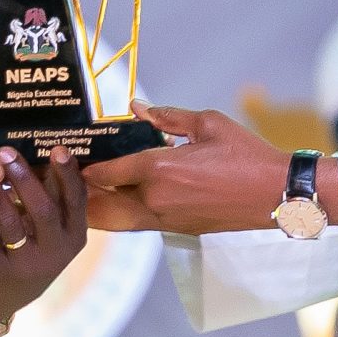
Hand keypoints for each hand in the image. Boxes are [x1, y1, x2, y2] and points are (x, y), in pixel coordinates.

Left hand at [0, 146, 91, 326]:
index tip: (57, 147)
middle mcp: (56, 252)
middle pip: (43, 210)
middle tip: (5, 150)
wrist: (2, 298)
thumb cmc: (30, 247)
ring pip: (9, 220)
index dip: (68, 174)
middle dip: (24, 177)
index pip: (76, 200)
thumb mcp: (49, 228)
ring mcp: (27, 264)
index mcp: (74, 234)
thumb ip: (48, 193)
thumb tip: (30, 143)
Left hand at [81, 103, 290, 234]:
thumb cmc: (245, 154)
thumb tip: (137, 106)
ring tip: (77, 197)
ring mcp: (165, 219)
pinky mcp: (176, 229)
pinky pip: (136, 224)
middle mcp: (156, 199)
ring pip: (115, 220)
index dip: (83, 167)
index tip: (66, 159)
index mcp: (160, 169)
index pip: (107, 171)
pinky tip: (111, 205)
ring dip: (95, 209)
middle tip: (62, 180)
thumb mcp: (207, 123)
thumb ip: (167, 116)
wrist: (275, 195)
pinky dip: (118, 217)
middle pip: (102, 201)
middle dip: (80, 191)